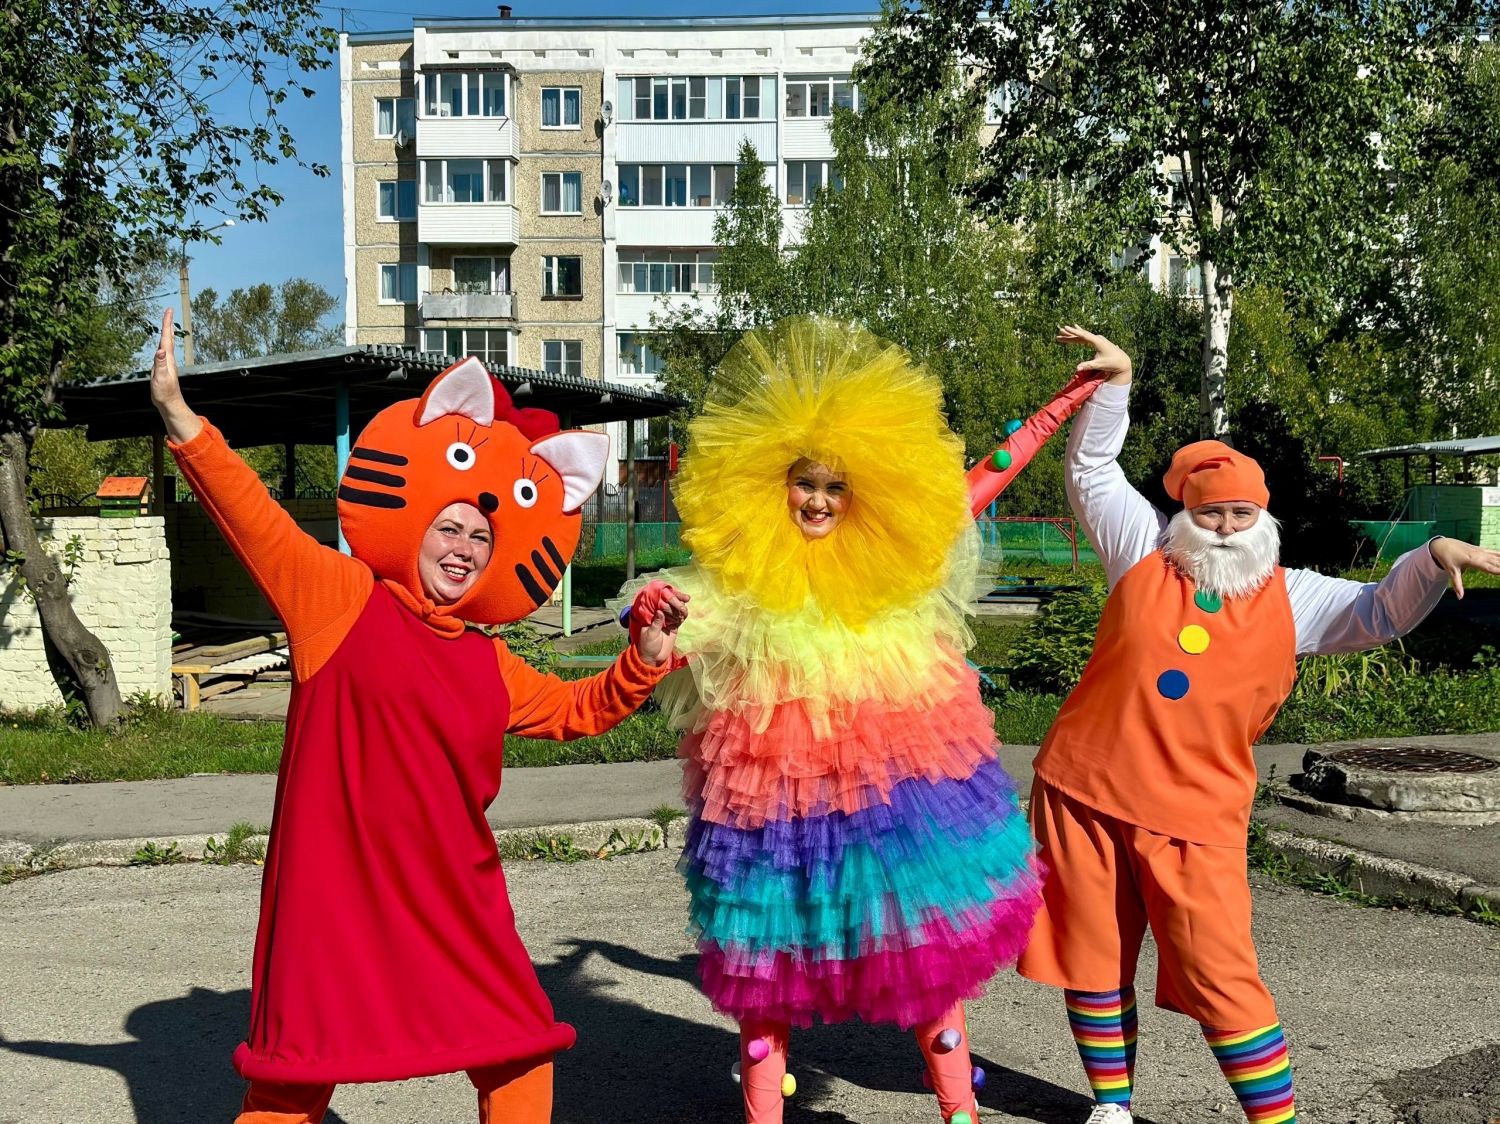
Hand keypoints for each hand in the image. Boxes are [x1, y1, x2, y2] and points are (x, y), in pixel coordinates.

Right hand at [151, 309, 201, 443]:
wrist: (169, 403)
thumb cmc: (164, 393)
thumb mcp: (160, 378)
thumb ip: (160, 365)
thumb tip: (160, 350)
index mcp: (167, 359)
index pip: (166, 337)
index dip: (166, 324)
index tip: (168, 311)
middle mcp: (168, 359)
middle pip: (168, 338)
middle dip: (168, 324)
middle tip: (169, 311)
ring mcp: (167, 363)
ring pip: (167, 343)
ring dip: (166, 332)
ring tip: (167, 323)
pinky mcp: (164, 368)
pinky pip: (163, 351)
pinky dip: (163, 343)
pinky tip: (162, 344)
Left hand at [633, 586, 689, 665]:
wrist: (653, 658)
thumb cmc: (647, 646)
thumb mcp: (650, 635)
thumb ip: (656, 623)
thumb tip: (660, 611)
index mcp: (651, 615)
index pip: (659, 602)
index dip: (666, 597)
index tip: (673, 593)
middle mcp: (659, 616)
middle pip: (669, 604)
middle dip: (676, 600)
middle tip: (683, 599)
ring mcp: (667, 621)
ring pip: (676, 610)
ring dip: (681, 607)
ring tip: (683, 609)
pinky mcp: (674, 627)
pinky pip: (680, 618)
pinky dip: (683, 615)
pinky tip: (684, 614)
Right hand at [1056, 325, 1132, 384]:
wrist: (1122, 361)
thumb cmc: (1111, 363)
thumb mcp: (1099, 365)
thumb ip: (1087, 365)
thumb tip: (1077, 369)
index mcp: (1097, 342)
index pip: (1083, 335)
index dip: (1073, 332)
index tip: (1065, 328)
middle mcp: (1097, 338)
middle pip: (1081, 334)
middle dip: (1070, 333)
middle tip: (1059, 331)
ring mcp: (1097, 339)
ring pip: (1083, 336)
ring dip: (1073, 335)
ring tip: (1062, 332)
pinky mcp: (1097, 341)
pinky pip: (1086, 337)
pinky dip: (1079, 335)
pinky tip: (1075, 329)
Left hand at [1428, 537, 1499, 599]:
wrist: (1442, 544)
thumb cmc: (1446, 558)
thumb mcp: (1451, 572)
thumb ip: (1457, 585)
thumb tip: (1460, 598)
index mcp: (1474, 560)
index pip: (1491, 567)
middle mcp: (1480, 555)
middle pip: (1498, 562)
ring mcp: (1482, 551)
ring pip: (1498, 557)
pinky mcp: (1482, 549)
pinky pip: (1495, 552)